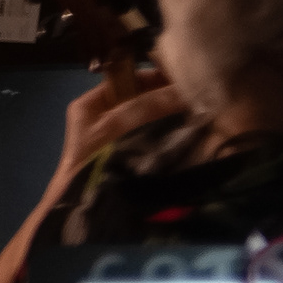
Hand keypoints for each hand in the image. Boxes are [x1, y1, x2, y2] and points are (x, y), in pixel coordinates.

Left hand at [52, 72, 186, 188]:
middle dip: (167, 97)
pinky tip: (190, 131)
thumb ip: (148, 105)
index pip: (127, 80)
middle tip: (198, 95)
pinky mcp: (131, 155)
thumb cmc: (93, 158)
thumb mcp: (117, 125)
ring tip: (199, 110)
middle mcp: (103, 118)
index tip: (186, 78)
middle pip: (141, 99)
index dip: (155, 77)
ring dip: (172, 115)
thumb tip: (184, 89)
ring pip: (150, 118)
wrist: (82, 206)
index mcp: (90, 104)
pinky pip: (153, 136)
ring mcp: (117, 138)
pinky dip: (169, 133)